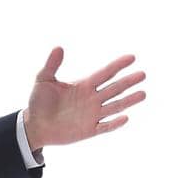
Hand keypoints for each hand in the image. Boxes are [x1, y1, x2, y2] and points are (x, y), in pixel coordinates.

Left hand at [22, 48, 146, 149]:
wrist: (34, 125)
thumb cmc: (39, 102)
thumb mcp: (43, 80)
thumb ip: (51, 65)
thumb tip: (58, 47)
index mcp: (84, 86)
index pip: (105, 74)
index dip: (118, 65)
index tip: (132, 58)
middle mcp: (92, 99)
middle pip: (114, 89)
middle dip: (128, 82)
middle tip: (142, 74)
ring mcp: (92, 115)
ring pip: (115, 106)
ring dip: (128, 101)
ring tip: (143, 94)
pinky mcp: (89, 130)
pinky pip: (105, 127)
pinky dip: (115, 123)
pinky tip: (125, 118)